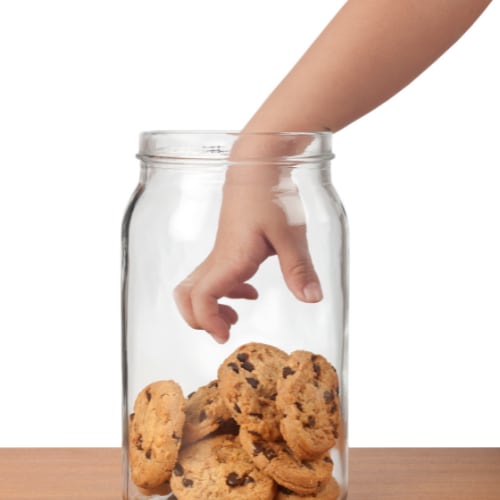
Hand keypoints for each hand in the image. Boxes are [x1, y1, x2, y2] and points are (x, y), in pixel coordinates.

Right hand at [174, 163, 322, 342]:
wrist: (258, 165)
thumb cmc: (271, 194)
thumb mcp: (291, 234)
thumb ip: (300, 269)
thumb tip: (312, 299)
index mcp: (231, 259)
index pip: (202, 297)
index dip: (207, 321)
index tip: (225, 337)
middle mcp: (219, 258)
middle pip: (186, 295)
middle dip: (198, 319)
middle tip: (223, 331)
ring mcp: (221, 252)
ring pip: (197, 286)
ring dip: (209, 307)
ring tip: (234, 317)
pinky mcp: (228, 246)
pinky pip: (214, 276)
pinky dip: (224, 292)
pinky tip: (249, 291)